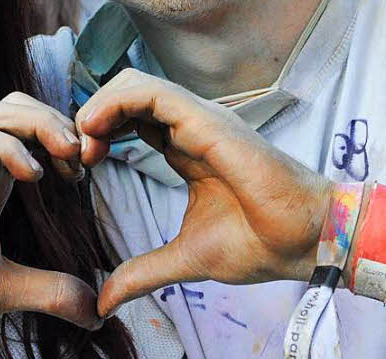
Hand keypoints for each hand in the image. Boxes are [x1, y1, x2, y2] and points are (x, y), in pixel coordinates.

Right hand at [0, 92, 101, 329]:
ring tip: (66, 156)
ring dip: (39, 123)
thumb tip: (96, 314)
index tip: (86, 170)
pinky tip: (32, 176)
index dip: (64, 134)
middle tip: (82, 157)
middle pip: (18, 104)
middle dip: (57, 119)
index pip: (30, 123)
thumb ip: (48, 291)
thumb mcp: (4, 287)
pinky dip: (8, 146)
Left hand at [76, 69, 330, 315]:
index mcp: (185, 147)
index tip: (81, 167)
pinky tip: (97, 132)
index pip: (130, 117)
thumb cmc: (262, 244)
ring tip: (84, 144)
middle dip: (92, 116)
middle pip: (126, 92)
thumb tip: (105, 302)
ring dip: (98, 106)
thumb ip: (143, 273)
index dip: (99, 132)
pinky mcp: (206, 120)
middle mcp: (189, 125)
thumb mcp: (186, 258)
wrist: (308, 242)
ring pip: (133, 82)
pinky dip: (115, 103)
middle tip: (78, 156)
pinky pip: (150, 92)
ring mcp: (198, 118)